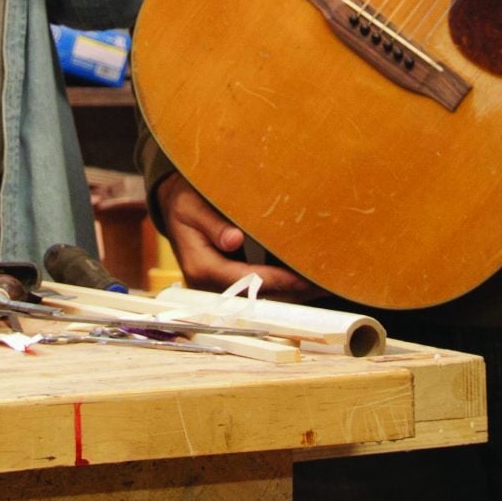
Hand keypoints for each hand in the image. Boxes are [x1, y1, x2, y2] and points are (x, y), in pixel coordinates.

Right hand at [154, 177, 320, 301]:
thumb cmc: (186, 203)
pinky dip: (282, 286)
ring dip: (291, 293)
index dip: (277, 281)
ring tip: (322, 284)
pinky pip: (258, 289)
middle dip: (291, 292)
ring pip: (260, 297)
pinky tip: (305, 280)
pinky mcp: (229, 284)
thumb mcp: (192, 206)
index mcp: (201, 268)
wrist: (176, 208)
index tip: (304, 279)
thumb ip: (213, 223)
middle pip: (257, 295)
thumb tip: (233, 240)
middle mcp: (210, 286)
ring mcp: (219, 288)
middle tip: (325, 284)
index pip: (246, 280)